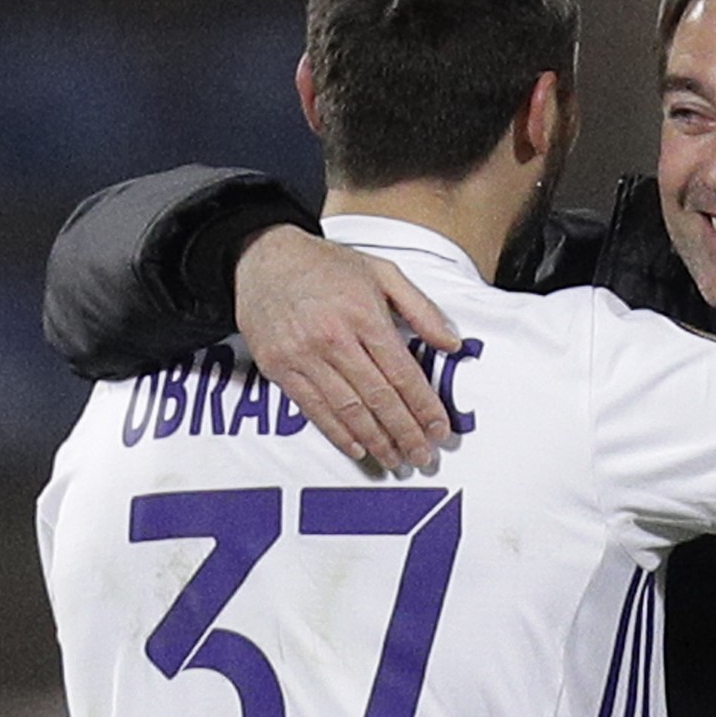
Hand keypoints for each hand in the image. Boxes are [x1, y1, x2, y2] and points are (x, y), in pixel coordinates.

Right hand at [234, 225, 461, 468]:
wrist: (264, 257)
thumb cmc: (327, 264)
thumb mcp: (383, 271)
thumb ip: (421, 308)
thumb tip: (451, 342)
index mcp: (364, 315)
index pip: (403, 372)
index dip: (424, 406)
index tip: (440, 429)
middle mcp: (334, 338)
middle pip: (379, 397)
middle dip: (405, 432)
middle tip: (423, 456)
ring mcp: (304, 355)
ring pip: (348, 409)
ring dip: (376, 439)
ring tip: (396, 459)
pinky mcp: (280, 367)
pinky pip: (313, 408)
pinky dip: (337, 432)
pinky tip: (358, 446)